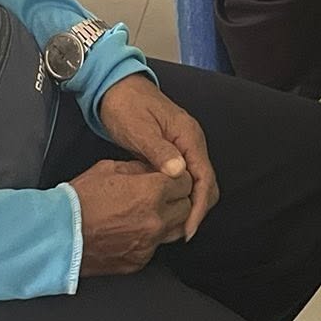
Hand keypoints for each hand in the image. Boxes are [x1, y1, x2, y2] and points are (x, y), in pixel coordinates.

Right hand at [67, 158, 192, 274]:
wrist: (59, 236)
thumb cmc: (78, 201)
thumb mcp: (109, 168)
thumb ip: (139, 168)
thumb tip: (154, 169)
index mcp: (151, 192)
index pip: (185, 181)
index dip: (177, 176)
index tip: (169, 176)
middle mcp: (156, 220)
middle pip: (187, 205)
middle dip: (177, 197)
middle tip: (161, 193)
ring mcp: (149, 244)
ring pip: (178, 228)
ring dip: (170, 218)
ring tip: (150, 211)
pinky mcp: (140, 261)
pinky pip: (157, 246)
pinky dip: (152, 237)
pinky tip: (135, 229)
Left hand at [96, 74, 219, 240]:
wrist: (115, 86)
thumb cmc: (125, 106)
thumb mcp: (138, 129)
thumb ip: (159, 151)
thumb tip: (179, 173)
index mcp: (188, 136)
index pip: (205, 178)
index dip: (199, 207)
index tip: (188, 230)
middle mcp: (191, 141)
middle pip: (206, 182)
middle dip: (197, 209)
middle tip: (180, 234)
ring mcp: (183, 145)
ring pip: (196, 181)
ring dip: (189, 203)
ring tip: (174, 226)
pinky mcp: (173, 150)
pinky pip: (184, 177)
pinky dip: (179, 194)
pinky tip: (166, 206)